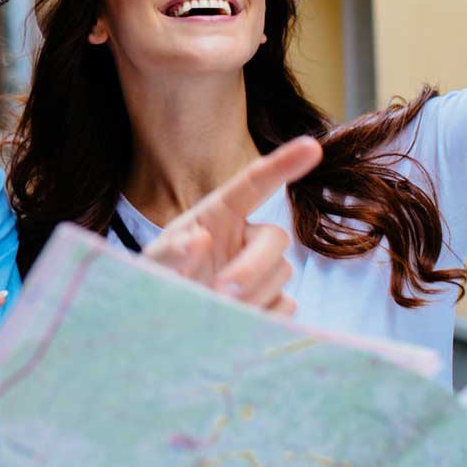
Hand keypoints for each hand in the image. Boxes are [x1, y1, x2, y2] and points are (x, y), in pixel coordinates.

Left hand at [142, 136, 322, 315]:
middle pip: (275, 239)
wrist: (167, 321)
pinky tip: (232, 321)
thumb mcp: (154, 263)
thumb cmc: (160, 279)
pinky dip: (260, 317)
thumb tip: (200, 240)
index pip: (255, 183)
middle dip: (253, 266)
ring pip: (280, 276)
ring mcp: (262, 270)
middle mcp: (245, 237)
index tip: (312, 145)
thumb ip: (171, 252)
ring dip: (249, 296)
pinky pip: (285, 308)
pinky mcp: (273, 302)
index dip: (284, 163)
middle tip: (222, 291)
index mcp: (219, 214)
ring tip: (212, 308)